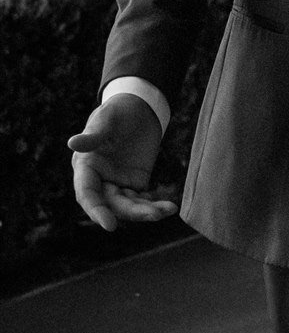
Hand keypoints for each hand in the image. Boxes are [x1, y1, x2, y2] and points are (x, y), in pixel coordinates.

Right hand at [68, 94, 179, 232]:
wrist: (140, 107)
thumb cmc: (118, 110)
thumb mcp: (107, 118)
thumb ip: (93, 134)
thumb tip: (72, 143)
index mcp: (86, 167)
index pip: (87, 194)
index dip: (96, 211)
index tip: (110, 225)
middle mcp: (100, 179)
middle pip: (112, 204)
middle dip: (133, 212)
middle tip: (155, 214)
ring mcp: (118, 183)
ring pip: (129, 206)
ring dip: (147, 211)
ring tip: (168, 209)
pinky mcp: (135, 183)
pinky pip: (143, 200)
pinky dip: (155, 205)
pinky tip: (170, 206)